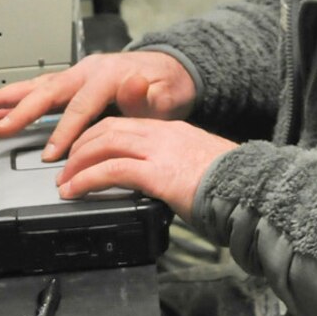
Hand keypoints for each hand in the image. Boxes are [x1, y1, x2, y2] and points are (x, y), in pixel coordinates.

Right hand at [0, 51, 196, 160]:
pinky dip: (16, 98)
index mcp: (107, 76)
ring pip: (37, 86)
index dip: (64, 132)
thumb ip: (149, 96)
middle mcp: (87, 72)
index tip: (51, 154)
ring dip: (7, 97)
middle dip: (21, 111)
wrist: (169, 71)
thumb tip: (138, 83)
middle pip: (48, 92)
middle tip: (0, 128)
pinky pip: (39, 89)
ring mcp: (76, 75)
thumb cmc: (166, 89)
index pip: (79, 107)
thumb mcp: (165, 97)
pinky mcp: (71, 82)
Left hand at [56, 118, 236, 219]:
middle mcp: (162, 135)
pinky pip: (110, 170)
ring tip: (64, 182)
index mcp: (172, 131)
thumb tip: (160, 185)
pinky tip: (75, 191)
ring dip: (77, 164)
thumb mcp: (197, 167)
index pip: (125, 124)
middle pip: (107, 129)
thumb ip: (173, 168)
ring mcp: (159, 151)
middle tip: (65, 167)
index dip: (97, 136)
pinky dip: (85, 179)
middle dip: (80, 147)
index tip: (84, 151)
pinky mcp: (156, 173)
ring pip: (103, 145)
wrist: (252, 191)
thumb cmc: (231, 186)